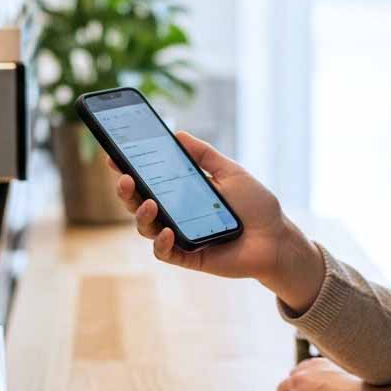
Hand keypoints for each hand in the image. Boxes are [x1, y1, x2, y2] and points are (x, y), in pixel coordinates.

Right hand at [110, 131, 324, 310]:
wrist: (276, 237)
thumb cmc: (255, 204)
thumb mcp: (229, 172)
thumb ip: (203, 154)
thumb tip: (176, 133)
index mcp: (182, 191)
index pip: (148, 179)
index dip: (128, 168)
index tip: (114, 154)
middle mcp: (176, 213)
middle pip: (139, 202)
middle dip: (126, 190)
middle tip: (125, 177)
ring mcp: (180, 235)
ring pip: (146, 227)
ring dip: (141, 215)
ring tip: (149, 202)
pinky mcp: (188, 257)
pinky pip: (164, 252)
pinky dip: (161, 242)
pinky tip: (168, 231)